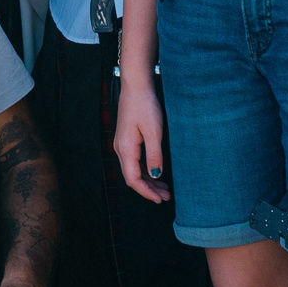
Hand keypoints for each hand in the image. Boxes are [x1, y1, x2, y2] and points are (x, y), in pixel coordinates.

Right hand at [112, 74, 170, 203]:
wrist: (137, 86)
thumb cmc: (145, 106)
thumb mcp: (154, 131)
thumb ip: (154, 155)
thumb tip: (155, 175)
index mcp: (126, 149)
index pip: (133, 179)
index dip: (146, 192)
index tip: (160, 200)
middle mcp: (121, 149)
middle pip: (133, 177)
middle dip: (149, 189)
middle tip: (166, 197)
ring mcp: (123, 144)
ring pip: (134, 170)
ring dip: (149, 181)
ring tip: (165, 189)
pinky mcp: (128, 139)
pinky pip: (135, 161)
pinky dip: (146, 171)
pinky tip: (157, 173)